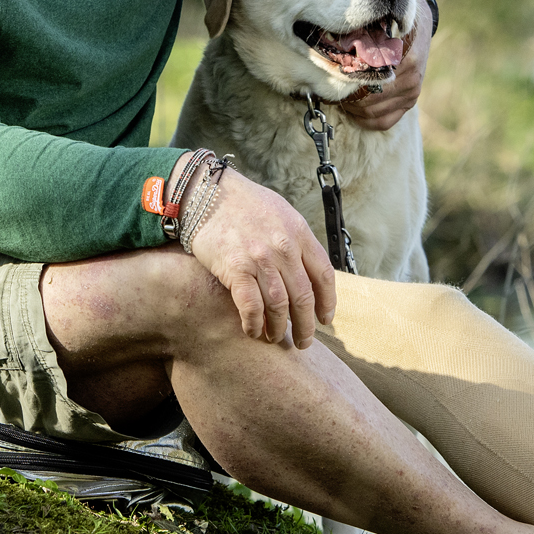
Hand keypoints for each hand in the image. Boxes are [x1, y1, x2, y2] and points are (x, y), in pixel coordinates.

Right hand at [186, 169, 335, 347]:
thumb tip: (307, 270)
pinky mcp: (235, 268)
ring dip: (278, 328)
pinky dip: (254, 324)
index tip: (324, 319)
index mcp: (299, 233)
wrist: (206, 192)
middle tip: (303, 341)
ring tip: (275, 339)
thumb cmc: (243, 203)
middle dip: (305, 325)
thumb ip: (295, 240)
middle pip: (304, 297)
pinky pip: (251, 306)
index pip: (324, 275)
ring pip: (279, 306)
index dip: (327, 302)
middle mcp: (284, 247)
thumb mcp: (280, 213)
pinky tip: (253, 331)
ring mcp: (260, 258)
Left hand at [340, 22, 429, 130]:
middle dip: (347, 96)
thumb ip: (363, 38)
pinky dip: (366, 119)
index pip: (368, 81)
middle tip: (330, 90)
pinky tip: (354, 110)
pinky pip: (385, 121)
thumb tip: (335, 50)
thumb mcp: (379, 24)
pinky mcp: (410, 102)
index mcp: (405, 59)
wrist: (417, 25)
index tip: (331, 77)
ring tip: (340, 96)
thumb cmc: (392, 23)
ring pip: (373, 112)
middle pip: (368, 100)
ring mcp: (412, 93)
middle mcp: (411, 79)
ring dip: (353, 108)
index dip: (345, 81)